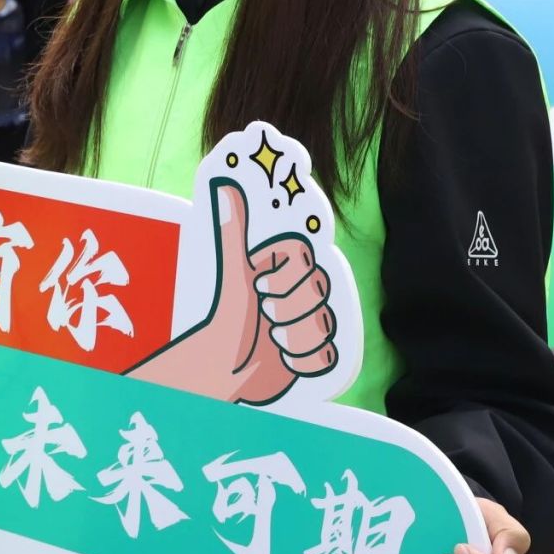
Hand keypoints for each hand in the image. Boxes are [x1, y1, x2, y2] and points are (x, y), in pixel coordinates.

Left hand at [128, 179, 336, 403]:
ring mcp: (315, 320)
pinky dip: (302, 361)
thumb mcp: (234, 274)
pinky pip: (328, 356)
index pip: (307, 259)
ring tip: (271, 336)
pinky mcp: (320, 352)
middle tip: (262, 312)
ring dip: (291, 337)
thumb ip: (234, 232)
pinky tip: (283, 357)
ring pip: (323, 326)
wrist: (225, 368)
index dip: (286, 276)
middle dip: (286, 309)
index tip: (261, 286)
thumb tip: (225, 186)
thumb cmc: (227, 317)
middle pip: (319, 293)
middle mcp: (305, 290)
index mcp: (287, 267)